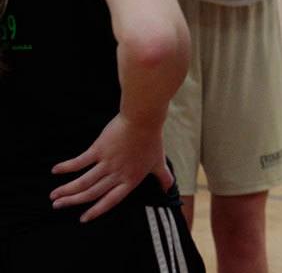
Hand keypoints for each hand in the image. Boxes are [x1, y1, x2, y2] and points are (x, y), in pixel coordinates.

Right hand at [50, 114, 171, 221]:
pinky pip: (80, 161)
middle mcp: (117, 175)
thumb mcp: (158, 162)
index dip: (96, 210)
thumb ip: (162, 177)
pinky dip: (67, 167)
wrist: (144, 120)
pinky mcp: (99, 149)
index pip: (111, 201)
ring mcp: (107, 163)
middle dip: (74, 201)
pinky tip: (55, 170)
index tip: (83, 218)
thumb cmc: (152, 140)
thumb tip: (170, 187)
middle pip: (92, 193)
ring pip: (83, 181)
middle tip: (58, 206)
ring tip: (54, 196)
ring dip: (67, 190)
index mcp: (130, 180)